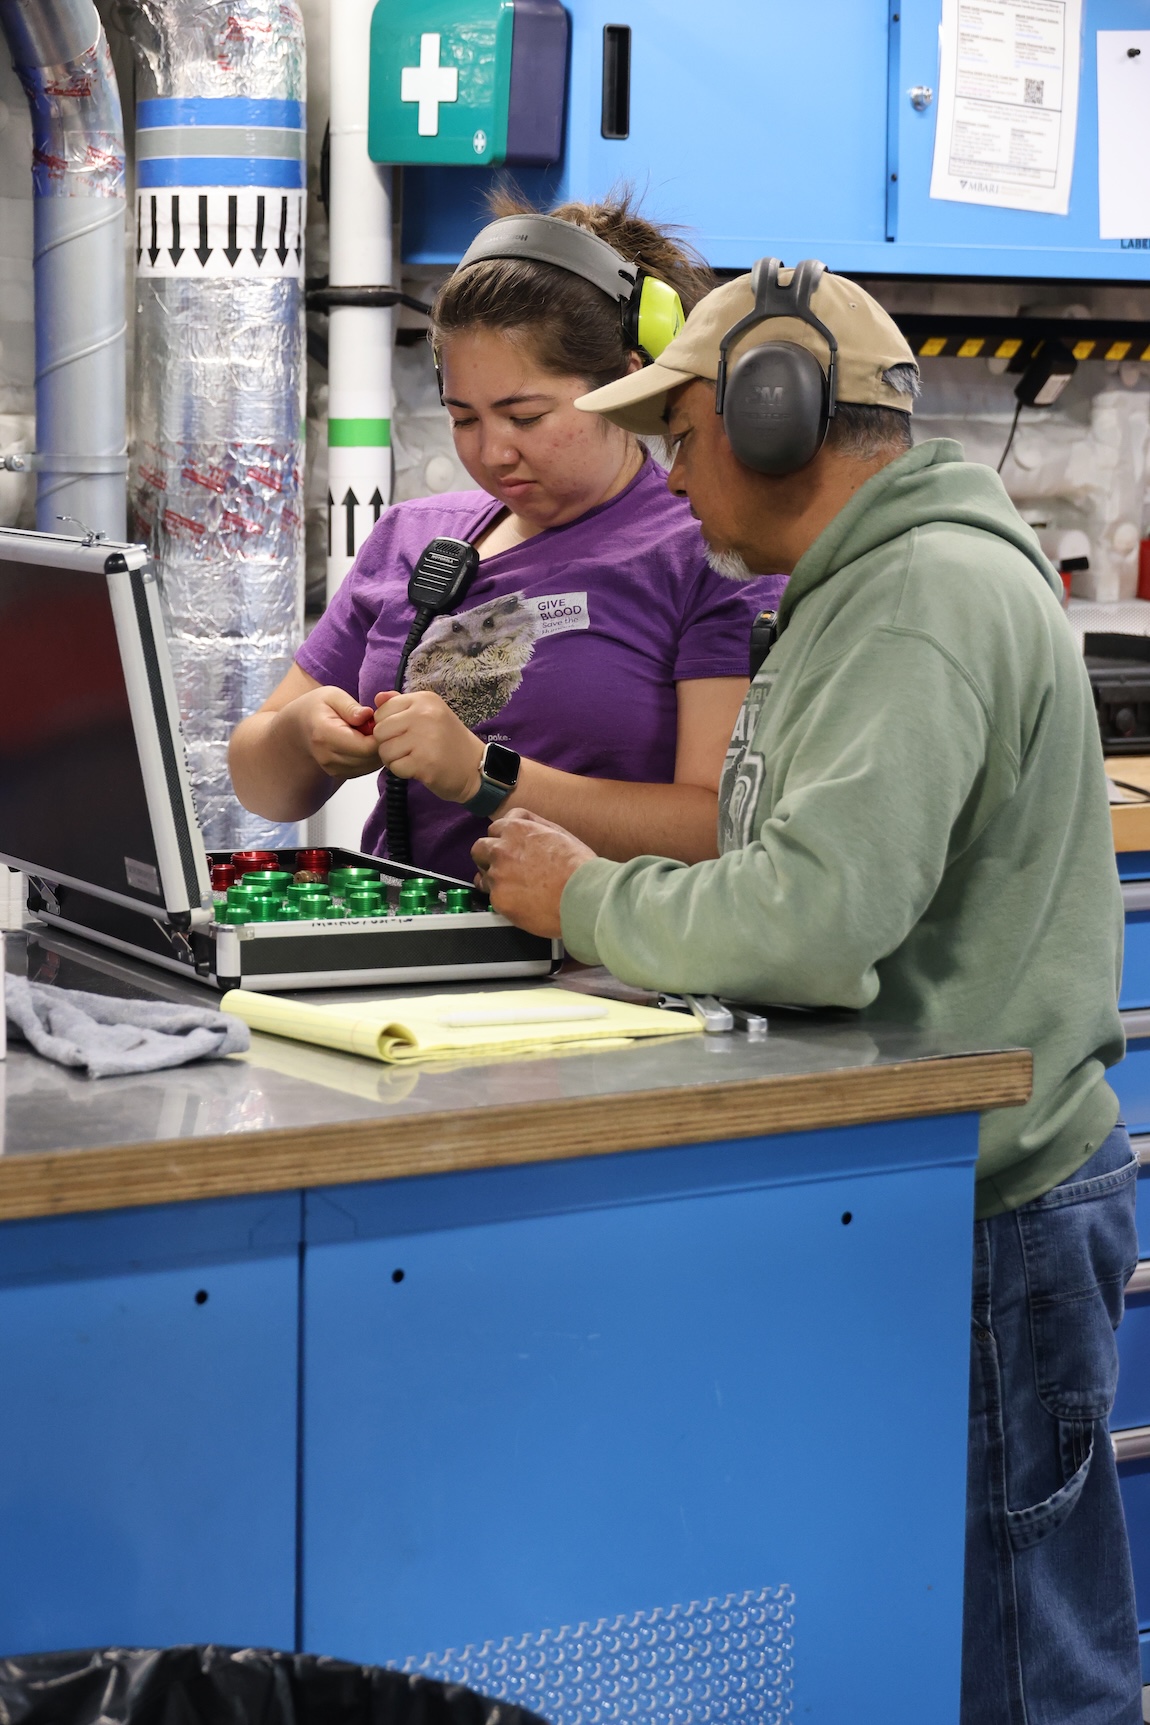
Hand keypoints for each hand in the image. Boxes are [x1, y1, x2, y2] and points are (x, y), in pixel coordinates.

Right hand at [285, 685, 380, 779]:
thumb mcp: (333, 696)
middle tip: (374, 724)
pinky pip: (366, 769)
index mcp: (325, 735)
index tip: (380, 720)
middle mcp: (328, 756)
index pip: (366, 746)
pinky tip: (363, 741)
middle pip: (370, 758)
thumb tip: (367, 715)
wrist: (301, 727)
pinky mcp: (339, 774)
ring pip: (371, 765)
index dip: (381, 734)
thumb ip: (351, 706)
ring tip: (367, 731)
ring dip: (376, 749)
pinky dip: (371, 756)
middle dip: (380, 741)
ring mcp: (333, 769)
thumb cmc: (318, 708)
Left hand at [373, 689, 484, 802]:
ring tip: (411, 759)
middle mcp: (425, 715)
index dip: (386, 726)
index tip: (401, 734)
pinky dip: (402, 772)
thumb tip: (378, 698)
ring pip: (385, 750)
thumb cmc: (448, 741)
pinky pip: (395, 767)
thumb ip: (401, 704)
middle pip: (380, 731)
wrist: (475, 767)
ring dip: (393, 760)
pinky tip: (417, 769)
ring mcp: (425, 738)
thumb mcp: (429, 714)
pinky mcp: (425, 762)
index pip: (383, 710)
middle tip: (405, 750)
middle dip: (387, 744)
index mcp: (425, 700)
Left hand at [472, 808, 595, 937]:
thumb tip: (520, 820)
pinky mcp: (498, 899)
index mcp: (516, 830)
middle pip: (479, 849)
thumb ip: (533, 824)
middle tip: (504, 867)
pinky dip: (504, 900)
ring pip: (483, 875)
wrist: (583, 895)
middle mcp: (501, 850)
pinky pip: (492, 897)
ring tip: (515, 888)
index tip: (509, 848)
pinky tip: (521, 902)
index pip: (495, 828)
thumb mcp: (558, 832)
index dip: (503, 839)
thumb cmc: (578, 866)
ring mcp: (497, 875)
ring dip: (495, 879)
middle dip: (488, 856)